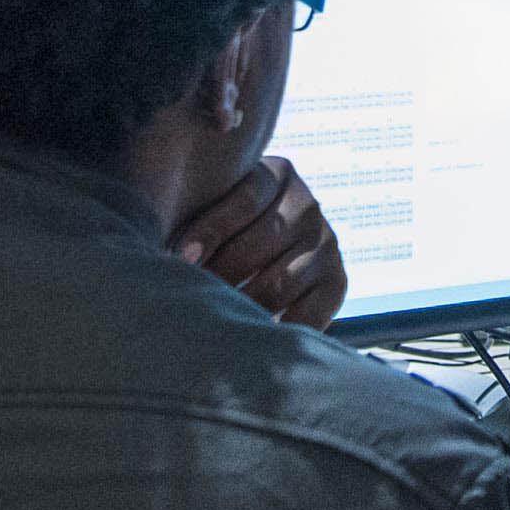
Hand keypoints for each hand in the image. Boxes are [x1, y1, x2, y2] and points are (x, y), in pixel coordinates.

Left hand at [176, 154, 348, 327]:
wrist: (265, 259)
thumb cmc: (222, 233)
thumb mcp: (213, 208)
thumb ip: (198, 216)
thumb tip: (173, 251)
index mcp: (277, 175)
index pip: (246, 200)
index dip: (211, 230)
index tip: (181, 257)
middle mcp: (307, 206)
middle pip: (260, 244)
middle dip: (220, 274)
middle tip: (190, 296)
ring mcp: (326, 244)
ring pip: (277, 284)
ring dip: (240, 305)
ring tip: (210, 321)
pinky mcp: (336, 282)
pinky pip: (308, 313)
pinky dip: (277, 329)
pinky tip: (249, 334)